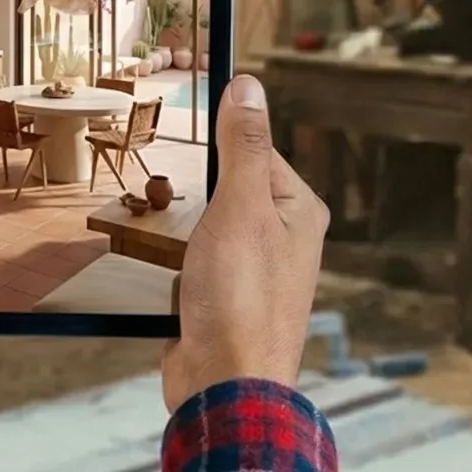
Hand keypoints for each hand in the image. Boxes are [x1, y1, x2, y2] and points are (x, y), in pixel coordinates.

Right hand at [163, 73, 327, 412]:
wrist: (225, 385)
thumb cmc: (239, 300)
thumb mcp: (239, 207)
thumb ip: (243, 146)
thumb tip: (249, 86)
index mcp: (299, 211)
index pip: (256, 151)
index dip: (218, 149)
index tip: (186, 148)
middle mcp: (287, 240)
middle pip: (231, 190)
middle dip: (198, 196)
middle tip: (175, 205)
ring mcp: (259, 275)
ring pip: (211, 229)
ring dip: (186, 234)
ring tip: (177, 248)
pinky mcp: (230, 303)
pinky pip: (199, 267)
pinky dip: (181, 267)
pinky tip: (172, 277)